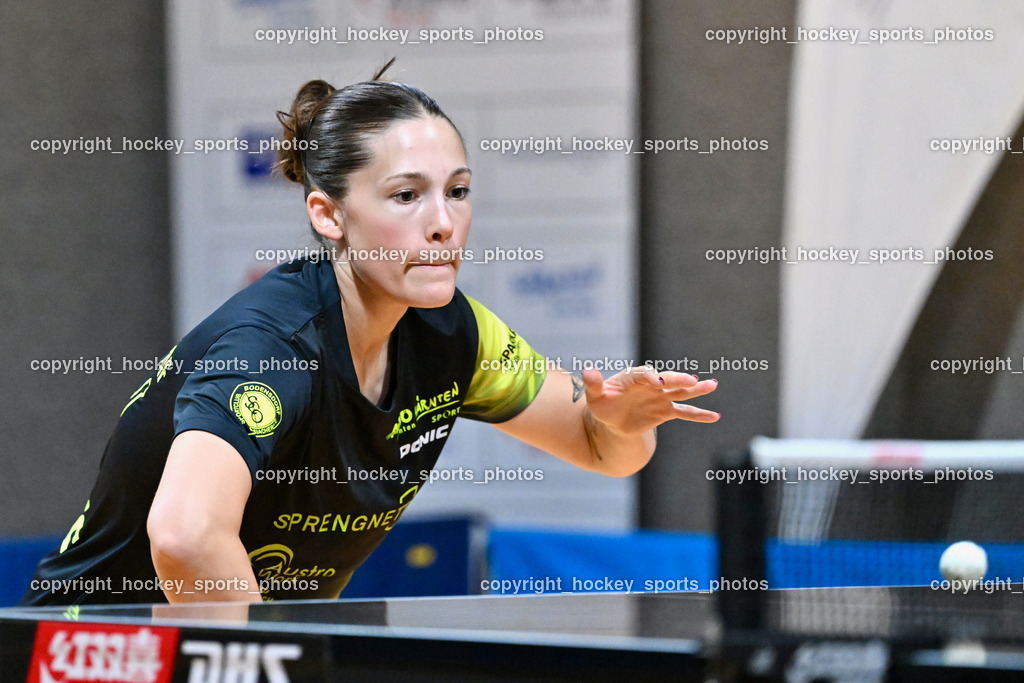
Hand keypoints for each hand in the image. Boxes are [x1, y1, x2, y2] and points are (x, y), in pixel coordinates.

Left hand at [581, 366, 719, 436]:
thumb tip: (586, 371)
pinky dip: (699, 415)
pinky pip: (684, 413)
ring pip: (681, 392)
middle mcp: (651, 384)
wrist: (611, 420)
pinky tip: (714, 416)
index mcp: (634, 377)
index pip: (644, 375)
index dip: (650, 377)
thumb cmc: (602, 404)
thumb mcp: (595, 396)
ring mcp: (661, 398)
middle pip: (667, 379)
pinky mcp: (665, 412)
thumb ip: (594, 384)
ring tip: (713, 385)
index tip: (656, 383)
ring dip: (696, 389)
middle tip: (690, 380)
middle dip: (678, 379)